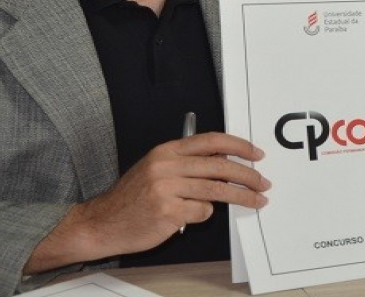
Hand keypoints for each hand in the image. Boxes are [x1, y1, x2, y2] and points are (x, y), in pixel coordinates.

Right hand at [25, 132, 269, 272]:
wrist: (102, 222)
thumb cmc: (133, 197)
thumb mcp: (157, 169)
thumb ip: (188, 162)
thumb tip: (226, 160)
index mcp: (166, 151)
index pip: (211, 141)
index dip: (238, 145)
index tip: (256, 154)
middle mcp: (166, 166)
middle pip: (219, 166)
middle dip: (247, 175)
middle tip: (263, 182)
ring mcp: (166, 189)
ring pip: (216, 190)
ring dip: (242, 197)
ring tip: (257, 200)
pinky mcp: (168, 212)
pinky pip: (201, 212)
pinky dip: (203, 214)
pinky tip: (191, 216)